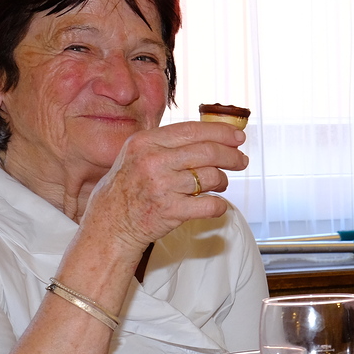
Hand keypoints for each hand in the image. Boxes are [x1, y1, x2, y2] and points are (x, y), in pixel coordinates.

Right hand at [82, 121, 248, 255]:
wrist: (111, 222)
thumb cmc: (129, 185)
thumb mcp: (138, 153)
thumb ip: (169, 142)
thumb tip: (213, 134)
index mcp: (146, 142)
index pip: (194, 130)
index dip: (221, 132)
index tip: (238, 137)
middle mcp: (153, 161)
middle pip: (208, 152)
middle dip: (232, 156)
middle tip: (241, 160)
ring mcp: (162, 187)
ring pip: (212, 177)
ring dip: (222, 181)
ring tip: (219, 184)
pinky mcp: (171, 211)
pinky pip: (210, 204)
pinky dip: (219, 205)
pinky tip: (215, 204)